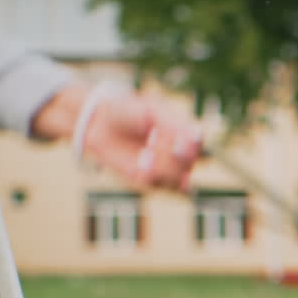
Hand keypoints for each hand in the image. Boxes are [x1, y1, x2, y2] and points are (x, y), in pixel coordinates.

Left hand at [31, 82, 201, 191]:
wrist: (98, 124)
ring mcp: (167, 168)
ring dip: (161, 168)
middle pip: (190, 163)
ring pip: (178, 179)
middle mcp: (179, 152)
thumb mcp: (149, 111)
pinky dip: (151, 176)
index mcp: (183, 130)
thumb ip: (173, 125)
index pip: (197, 143)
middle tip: (150, 140)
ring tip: (143, 154)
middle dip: (171, 156)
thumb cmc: (126, 111)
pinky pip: (160, 186)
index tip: (164, 133)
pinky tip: (139, 164)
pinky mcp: (151, 180)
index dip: (187, 144)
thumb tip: (199, 136)